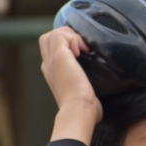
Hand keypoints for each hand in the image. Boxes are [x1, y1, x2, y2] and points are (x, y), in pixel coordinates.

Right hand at [39, 26, 101, 143]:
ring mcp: (52, 60)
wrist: (79, 111)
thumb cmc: (85, 109)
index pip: (52, 50)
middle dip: (68, 36)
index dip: (67, 45)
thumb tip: (96, 95)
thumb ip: (84, 86)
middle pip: (49, 38)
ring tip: (84, 49)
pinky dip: (75, 39)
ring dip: (72, 36)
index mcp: (52, 73)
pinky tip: (84, 51)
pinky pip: (62, 35)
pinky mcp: (59, 57)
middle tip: (84, 48)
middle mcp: (49, 65)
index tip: (84, 53)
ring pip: (54, 34)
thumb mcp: (83, 94)